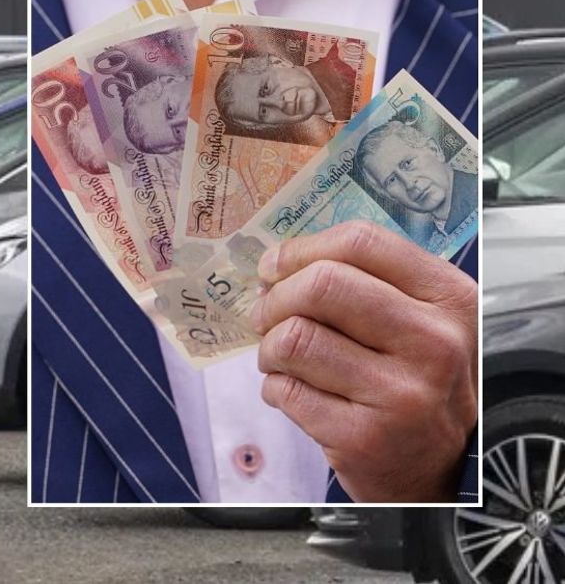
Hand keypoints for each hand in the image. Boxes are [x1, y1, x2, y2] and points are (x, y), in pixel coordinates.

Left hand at [250, 221, 476, 501]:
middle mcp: (436, 343)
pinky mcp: (363, 437)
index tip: (273, 266)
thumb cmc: (414, 381)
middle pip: (322, 285)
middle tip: (263, 315)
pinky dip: (275, 387)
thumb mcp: (420, 322)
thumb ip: (366, 282)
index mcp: (450, 300)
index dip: (302, 249)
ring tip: (279, 358)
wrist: (436, 470)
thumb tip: (277, 264)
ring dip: (270, 347)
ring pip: (295, 338)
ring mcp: (402, 394)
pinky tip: (292, 392)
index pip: (361, 243)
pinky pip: (286, 390)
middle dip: (275, 298)